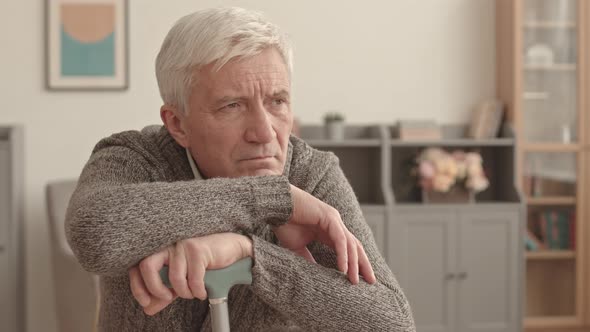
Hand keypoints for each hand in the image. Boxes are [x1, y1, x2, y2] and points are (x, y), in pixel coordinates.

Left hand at [128, 232, 251, 315]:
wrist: (229, 250)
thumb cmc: (204, 263)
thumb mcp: (181, 282)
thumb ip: (164, 294)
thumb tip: (148, 309)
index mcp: (161, 252)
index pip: (137, 267)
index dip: (137, 287)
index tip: (145, 302)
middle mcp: (168, 246)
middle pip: (147, 266)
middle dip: (155, 287)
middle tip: (167, 297)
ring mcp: (183, 245)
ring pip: (174, 277)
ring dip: (184, 292)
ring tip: (192, 293)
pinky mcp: (198, 249)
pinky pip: (193, 278)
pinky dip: (198, 290)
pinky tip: (202, 291)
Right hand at [273, 185, 375, 284]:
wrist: (274, 207)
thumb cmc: (283, 223)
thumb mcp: (297, 246)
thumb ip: (308, 258)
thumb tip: (315, 274)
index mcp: (329, 229)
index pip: (349, 248)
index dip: (356, 263)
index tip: (360, 280)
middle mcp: (335, 223)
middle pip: (355, 245)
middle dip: (363, 264)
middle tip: (371, 281)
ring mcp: (333, 218)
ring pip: (350, 243)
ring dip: (354, 263)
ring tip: (354, 280)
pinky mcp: (328, 217)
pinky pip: (339, 238)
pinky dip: (343, 254)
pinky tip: (343, 268)